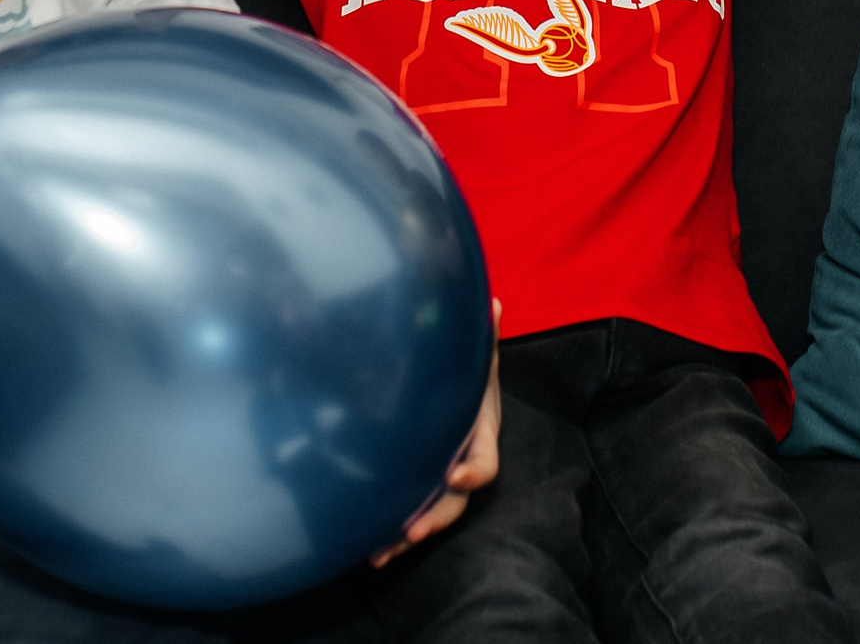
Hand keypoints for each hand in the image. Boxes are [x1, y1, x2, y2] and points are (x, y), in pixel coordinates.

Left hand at [369, 305, 502, 568]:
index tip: (457, 476)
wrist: (454, 383)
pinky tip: (367, 550)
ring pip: (430, 516)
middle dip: (435, 517)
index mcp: (478, 435)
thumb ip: (482, 335)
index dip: (473, 472)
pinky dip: (390, 533)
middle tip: (414, 531)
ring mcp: (439, 479)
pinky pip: (408, 513)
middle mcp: (460, 463)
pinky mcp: (418, 484)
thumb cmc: (465, 370)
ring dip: (407, 536)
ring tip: (380, 554)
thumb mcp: (476, 353)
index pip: (484, 462)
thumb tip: (492, 305)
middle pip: (455, 501)